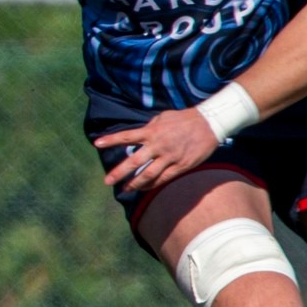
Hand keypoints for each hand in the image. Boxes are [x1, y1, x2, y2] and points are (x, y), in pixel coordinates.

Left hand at [92, 107, 219, 194]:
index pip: (127, 136)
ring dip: (135, 184)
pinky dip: (152, 185)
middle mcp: (158, 145)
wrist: (210, 123)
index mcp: (152, 131)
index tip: (97, 143)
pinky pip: (163, 179)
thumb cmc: (185, 118)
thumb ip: (150, 126)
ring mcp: (169, 157)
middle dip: (119, 172)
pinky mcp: (180, 166)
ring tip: (125, 189)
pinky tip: (144, 189)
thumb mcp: (163, 117)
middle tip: (107, 181)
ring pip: (148, 175)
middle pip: (134, 161)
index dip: (111, 140)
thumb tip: (139, 134)